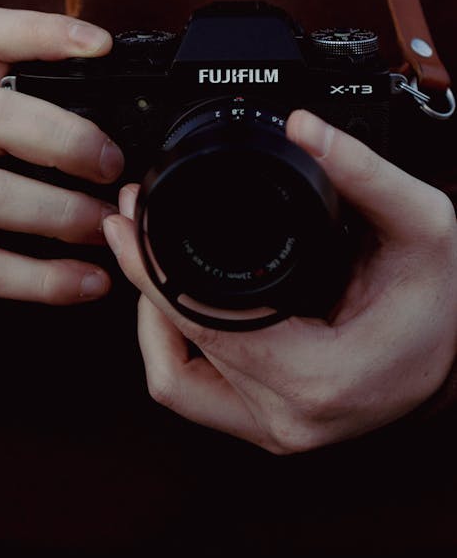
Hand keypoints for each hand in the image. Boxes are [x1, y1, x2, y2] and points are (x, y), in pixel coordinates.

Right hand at [0, 8, 123, 302]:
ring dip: (63, 213)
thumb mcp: (26, 148)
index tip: (102, 45)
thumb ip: (65, 131)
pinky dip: (48, 279)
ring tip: (108, 228)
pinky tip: (91, 282)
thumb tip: (149, 134)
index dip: (39, 31)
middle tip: (113, 165)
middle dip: (65, 138)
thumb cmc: (11, 197)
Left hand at [103, 110, 456, 452]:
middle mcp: (288, 420)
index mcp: (318, 378)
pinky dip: (174, 350)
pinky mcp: (268, 428)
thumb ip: (361, 171)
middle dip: (144, 284)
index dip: (152, 268)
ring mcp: (275, 432)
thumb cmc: (444, 300)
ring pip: (172, 383)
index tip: (133, 221)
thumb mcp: (419, 223)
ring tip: (148, 265)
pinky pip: (193, 395)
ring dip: (150, 323)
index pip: (201, 323)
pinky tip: (177, 307)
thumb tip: (301, 126)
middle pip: (172, 355)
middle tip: (134, 228)